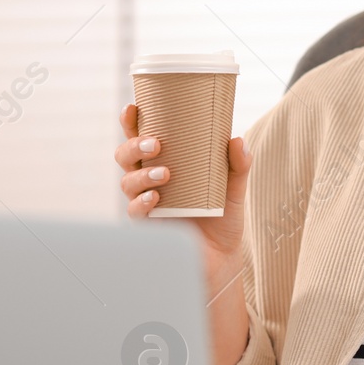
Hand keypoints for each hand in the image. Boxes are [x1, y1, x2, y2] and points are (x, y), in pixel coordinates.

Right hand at [115, 103, 251, 260]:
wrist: (222, 256)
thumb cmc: (222, 216)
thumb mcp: (234, 187)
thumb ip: (238, 164)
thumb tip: (237, 140)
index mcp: (164, 162)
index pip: (140, 137)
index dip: (131, 122)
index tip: (134, 107)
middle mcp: (149, 180)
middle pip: (125, 156)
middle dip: (133, 145)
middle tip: (156, 144)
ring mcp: (146, 202)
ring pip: (127, 182)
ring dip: (141, 174)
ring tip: (165, 174)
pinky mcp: (149, 226)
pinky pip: (135, 211)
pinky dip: (143, 202)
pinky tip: (155, 198)